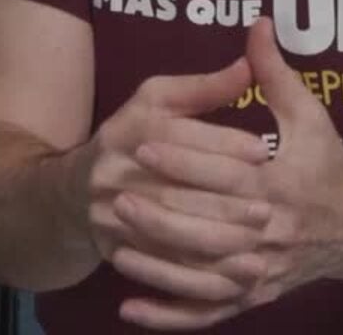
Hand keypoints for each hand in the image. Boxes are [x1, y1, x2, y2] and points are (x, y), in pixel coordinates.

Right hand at [71, 57, 276, 300]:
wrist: (74, 191)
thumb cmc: (132, 136)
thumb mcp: (159, 101)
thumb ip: (204, 87)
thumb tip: (248, 65)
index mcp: (128, 129)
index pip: (178, 136)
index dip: (222, 144)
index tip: (263, 153)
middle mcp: (115, 173)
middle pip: (173, 191)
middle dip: (224, 201)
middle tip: (268, 208)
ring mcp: (112, 216)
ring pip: (169, 235)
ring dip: (216, 243)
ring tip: (258, 244)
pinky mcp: (116, 250)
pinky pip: (162, 269)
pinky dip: (200, 277)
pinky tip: (234, 276)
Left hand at [113, 18, 342, 329]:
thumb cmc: (329, 166)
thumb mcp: (310, 115)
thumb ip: (276, 72)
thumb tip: (256, 23)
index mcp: (283, 185)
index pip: (226, 172)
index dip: (183, 158)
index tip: (143, 144)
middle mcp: (273, 232)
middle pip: (211, 227)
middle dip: (162, 214)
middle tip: (116, 196)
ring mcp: (264, 271)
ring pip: (206, 276)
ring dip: (160, 267)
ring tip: (118, 247)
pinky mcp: (257, 297)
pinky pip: (210, 312)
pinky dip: (171, 316)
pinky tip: (131, 309)